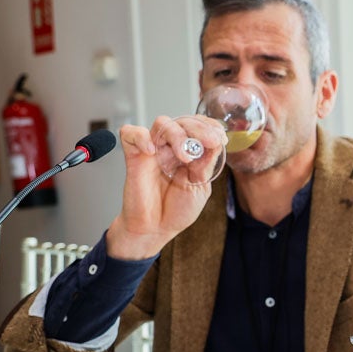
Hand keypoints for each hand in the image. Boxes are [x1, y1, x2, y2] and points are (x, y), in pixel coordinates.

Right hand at [105, 115, 224, 259]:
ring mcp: (153, 150)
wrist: (155, 229)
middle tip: (210, 141)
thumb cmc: (176, 210)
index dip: (210, 127)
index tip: (221, 138)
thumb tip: (216, 143)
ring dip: (177, 134)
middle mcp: (171, 147)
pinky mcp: (134, 156)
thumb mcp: (200, 188)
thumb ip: (206, 165)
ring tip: (185, 156)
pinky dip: (141, 137)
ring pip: (162, 123)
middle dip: (199, 129)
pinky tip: (151, 151)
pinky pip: (131, 134)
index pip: (199, 127)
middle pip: (183, 122)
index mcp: (190, 152)